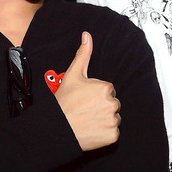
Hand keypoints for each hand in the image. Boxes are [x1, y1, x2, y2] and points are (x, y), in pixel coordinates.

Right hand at [55, 32, 120, 150]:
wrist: (57, 128)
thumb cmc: (64, 102)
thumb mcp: (73, 75)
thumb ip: (83, 54)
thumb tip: (87, 35)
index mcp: (106, 88)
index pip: (108, 91)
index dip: (95, 95)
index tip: (85, 100)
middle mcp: (112, 103)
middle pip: (112, 104)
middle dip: (101, 107)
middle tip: (85, 110)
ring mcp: (113, 120)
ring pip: (113, 117)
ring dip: (104, 119)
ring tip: (88, 120)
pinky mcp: (112, 135)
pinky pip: (113, 132)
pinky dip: (104, 133)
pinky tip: (92, 130)